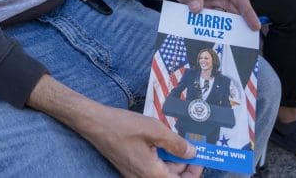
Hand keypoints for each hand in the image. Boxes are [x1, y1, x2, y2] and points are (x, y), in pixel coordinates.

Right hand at [28, 76, 201, 177]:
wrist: (95, 123)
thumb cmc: (123, 125)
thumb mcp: (154, 130)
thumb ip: (176, 143)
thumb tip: (192, 153)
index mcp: (151, 174)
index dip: (194, 172)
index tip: (201, 157)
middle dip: (184, 165)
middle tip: (191, 145)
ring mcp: (135, 175)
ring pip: (162, 173)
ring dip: (172, 160)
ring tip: (175, 139)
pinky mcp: (131, 167)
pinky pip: (151, 168)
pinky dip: (161, 157)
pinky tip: (161, 141)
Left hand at [151, 0, 260, 30]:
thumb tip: (196, 8)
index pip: (241, 1)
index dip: (249, 14)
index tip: (255, 26)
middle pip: (236, 13)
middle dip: (241, 26)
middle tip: (245, 41)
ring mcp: (216, 4)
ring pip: (225, 20)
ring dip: (226, 30)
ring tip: (230, 43)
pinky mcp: (208, 10)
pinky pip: (212, 21)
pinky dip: (213, 29)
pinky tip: (213, 37)